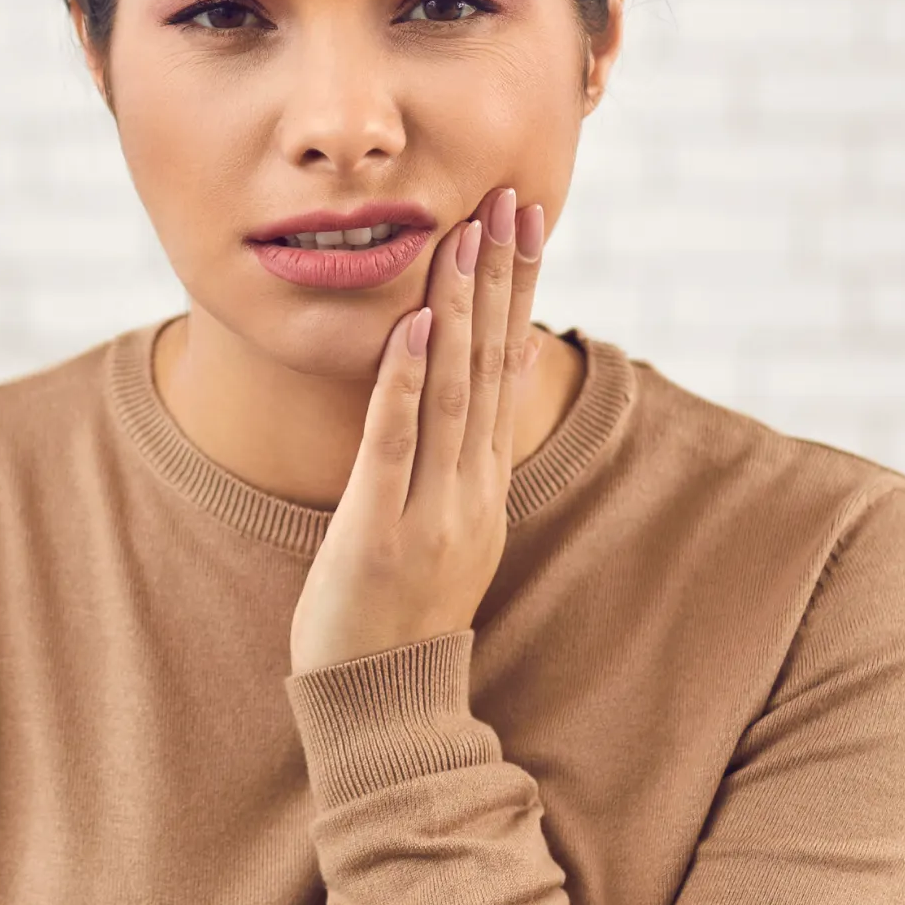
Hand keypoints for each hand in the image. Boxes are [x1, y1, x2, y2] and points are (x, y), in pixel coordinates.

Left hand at [288, 186, 545, 676]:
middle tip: (512, 199)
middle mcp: (471, 487)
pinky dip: (407, 381)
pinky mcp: (379, 532)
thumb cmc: (405, 610)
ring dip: (462, 308)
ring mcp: (430, 510)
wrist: (385, 705)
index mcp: (486, 482)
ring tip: (469, 236)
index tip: (526, 222)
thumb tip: (505, 364)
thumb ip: (477, 447)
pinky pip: (394, 444)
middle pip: (490, 364)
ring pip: (453, 391)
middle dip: (501, 277)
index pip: (507, 367)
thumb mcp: (457, 523)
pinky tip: (416, 324)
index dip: (518, 290)